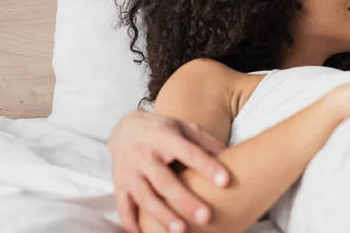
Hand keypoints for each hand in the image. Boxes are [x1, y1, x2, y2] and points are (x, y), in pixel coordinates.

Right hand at [108, 110, 229, 232]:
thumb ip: (205, 141)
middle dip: (185, 200)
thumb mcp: (184, 127)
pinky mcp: (119, 184)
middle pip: (165, 181)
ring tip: (181, 231)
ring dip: (162, 216)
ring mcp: (129, 171)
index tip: (225, 181)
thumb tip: (230, 155)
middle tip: (207, 217)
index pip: (189, 153)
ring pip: (145, 197)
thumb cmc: (164, 130)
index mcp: (165, 137)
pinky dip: (132, 223)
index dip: (207, 166)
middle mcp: (145, 154)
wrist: (126, 128)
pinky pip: (124, 207)